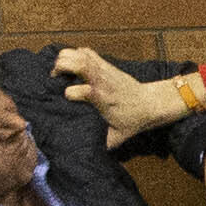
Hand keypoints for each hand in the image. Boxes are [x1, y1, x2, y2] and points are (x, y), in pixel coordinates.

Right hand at [53, 45, 188, 141]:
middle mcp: (101, 81)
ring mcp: (104, 70)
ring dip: (65, 58)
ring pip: (79, 53)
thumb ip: (101, 144)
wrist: (151, 103)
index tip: (66, 98)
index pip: (79, 91)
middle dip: (59, 67)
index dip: (69, 93)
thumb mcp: (117, 137)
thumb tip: (85, 154)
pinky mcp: (106, 64)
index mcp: (102, 99)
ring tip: (61, 71)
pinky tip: (73, 66)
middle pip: (75, 63)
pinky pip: (86, 51)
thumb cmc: (132, 120)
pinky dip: (76, 54)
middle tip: (55, 78)